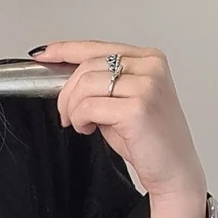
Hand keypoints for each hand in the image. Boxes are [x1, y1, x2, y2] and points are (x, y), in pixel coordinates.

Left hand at [29, 39, 207, 203]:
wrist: (174, 170)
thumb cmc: (149, 139)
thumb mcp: (122, 101)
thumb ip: (101, 83)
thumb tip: (65, 75)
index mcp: (149, 59)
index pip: (98, 47)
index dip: (65, 50)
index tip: (44, 54)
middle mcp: (150, 67)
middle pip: (87, 66)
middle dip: (67, 92)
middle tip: (67, 114)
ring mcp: (146, 85)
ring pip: (85, 85)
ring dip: (73, 108)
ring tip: (81, 123)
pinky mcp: (137, 107)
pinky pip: (89, 106)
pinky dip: (80, 119)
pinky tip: (89, 129)